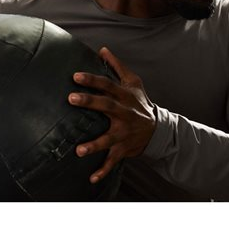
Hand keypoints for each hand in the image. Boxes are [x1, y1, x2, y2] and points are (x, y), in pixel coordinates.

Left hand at [67, 47, 155, 183]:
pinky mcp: (123, 148)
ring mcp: (124, 133)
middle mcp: (124, 113)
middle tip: (71, 98)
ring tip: (79, 150)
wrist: (158, 128)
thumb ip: (117, 66)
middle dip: (89, 102)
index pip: (108, 84)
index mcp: (125, 96)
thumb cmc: (140, 102)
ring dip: (94, 145)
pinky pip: (112, 161)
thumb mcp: (133, 82)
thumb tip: (102, 49)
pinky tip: (91, 178)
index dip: (92, 79)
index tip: (75, 76)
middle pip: (106, 106)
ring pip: (108, 139)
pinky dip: (103, 171)